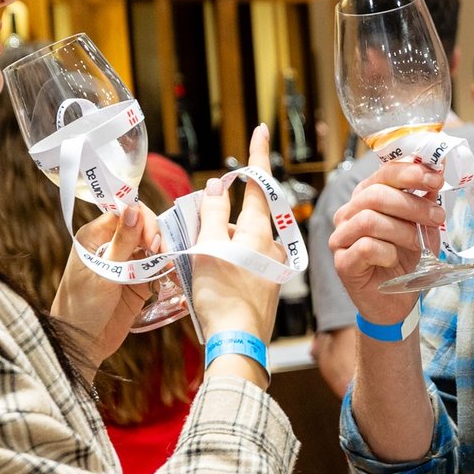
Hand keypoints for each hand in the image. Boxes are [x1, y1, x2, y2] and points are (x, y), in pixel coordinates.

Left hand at [51, 203, 161, 371]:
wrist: (82, 344)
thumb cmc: (82, 307)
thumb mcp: (102, 274)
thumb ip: (121, 242)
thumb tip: (134, 208)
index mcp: (94, 236)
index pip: (124, 213)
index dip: (143, 220)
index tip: (153, 239)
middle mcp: (111, 245)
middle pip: (142, 227)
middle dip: (156, 237)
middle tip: (164, 254)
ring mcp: (126, 264)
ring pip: (152, 247)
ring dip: (164, 254)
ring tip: (170, 267)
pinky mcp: (138, 282)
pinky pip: (157, 269)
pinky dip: (167, 271)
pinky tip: (173, 276)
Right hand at [190, 124, 283, 349]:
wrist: (238, 343)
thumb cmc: (220, 295)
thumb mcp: (209, 248)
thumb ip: (213, 215)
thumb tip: (219, 186)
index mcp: (260, 232)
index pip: (260, 184)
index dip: (257, 156)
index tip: (261, 130)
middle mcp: (272, 246)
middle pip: (250, 215)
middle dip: (228, 211)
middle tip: (206, 218)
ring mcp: (272, 268)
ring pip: (247, 240)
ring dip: (226, 240)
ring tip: (201, 256)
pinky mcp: (267, 287)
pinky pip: (248, 261)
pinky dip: (230, 259)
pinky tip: (214, 274)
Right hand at [328, 160, 444, 325]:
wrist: (397, 301)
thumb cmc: (406, 260)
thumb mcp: (422, 227)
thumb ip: (425, 200)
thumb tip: (437, 172)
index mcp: (367, 198)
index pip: (384, 173)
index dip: (410, 172)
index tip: (436, 179)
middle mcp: (349, 214)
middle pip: (375, 195)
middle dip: (411, 204)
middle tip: (437, 217)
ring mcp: (342, 238)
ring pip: (368, 220)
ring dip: (402, 230)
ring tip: (418, 243)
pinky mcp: (342, 262)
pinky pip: (365, 247)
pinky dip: (387, 252)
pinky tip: (394, 259)